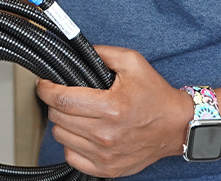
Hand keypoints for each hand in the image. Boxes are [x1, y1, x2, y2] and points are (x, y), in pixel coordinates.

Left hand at [36, 45, 189, 177]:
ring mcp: (106, 154)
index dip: (45, 89)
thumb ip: (101, 54)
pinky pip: (71, 157)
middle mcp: (107, 134)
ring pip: (61, 137)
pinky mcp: (107, 168)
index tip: (44, 84)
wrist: (176, 126)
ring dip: (63, 123)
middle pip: (58, 117)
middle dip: (56, 103)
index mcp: (112, 107)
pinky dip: (72, 144)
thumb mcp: (132, 63)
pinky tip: (83, 134)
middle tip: (66, 96)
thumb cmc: (155, 96)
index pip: (63, 99)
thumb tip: (74, 52)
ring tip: (77, 114)